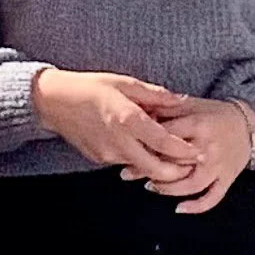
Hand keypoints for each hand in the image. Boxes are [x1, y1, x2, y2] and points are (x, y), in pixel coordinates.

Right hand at [31, 68, 202, 181]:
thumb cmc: (90, 87)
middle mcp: (118, 141)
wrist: (54, 102)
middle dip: (176, 171)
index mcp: (127, 119)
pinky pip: (125, 162)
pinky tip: (145, 149)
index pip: (163, 143)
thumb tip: (181, 99)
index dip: (184, 151)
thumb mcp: (124, 83)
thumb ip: (155, 95)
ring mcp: (108, 154)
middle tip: (191, 165)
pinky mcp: (99, 159)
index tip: (199, 152)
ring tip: (173, 156)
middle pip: (156, 168)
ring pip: (141, 168)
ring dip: (158, 166)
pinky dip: (139, 159)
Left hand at [127, 97, 252, 214]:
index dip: (145, 144)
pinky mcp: (227, 179)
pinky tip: (179, 208)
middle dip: (149, 170)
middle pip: (175, 163)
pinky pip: (213, 197)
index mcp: (198, 125)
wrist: (248, 123)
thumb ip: (167, 109)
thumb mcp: (191, 104)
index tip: (128, 148)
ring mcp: (219, 166)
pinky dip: (196, 207)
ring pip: (191, 185)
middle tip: (128, 172)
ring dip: (168, 189)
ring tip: (150, 186)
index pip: (166, 138)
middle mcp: (208, 148)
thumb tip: (139, 115)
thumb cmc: (214, 113)